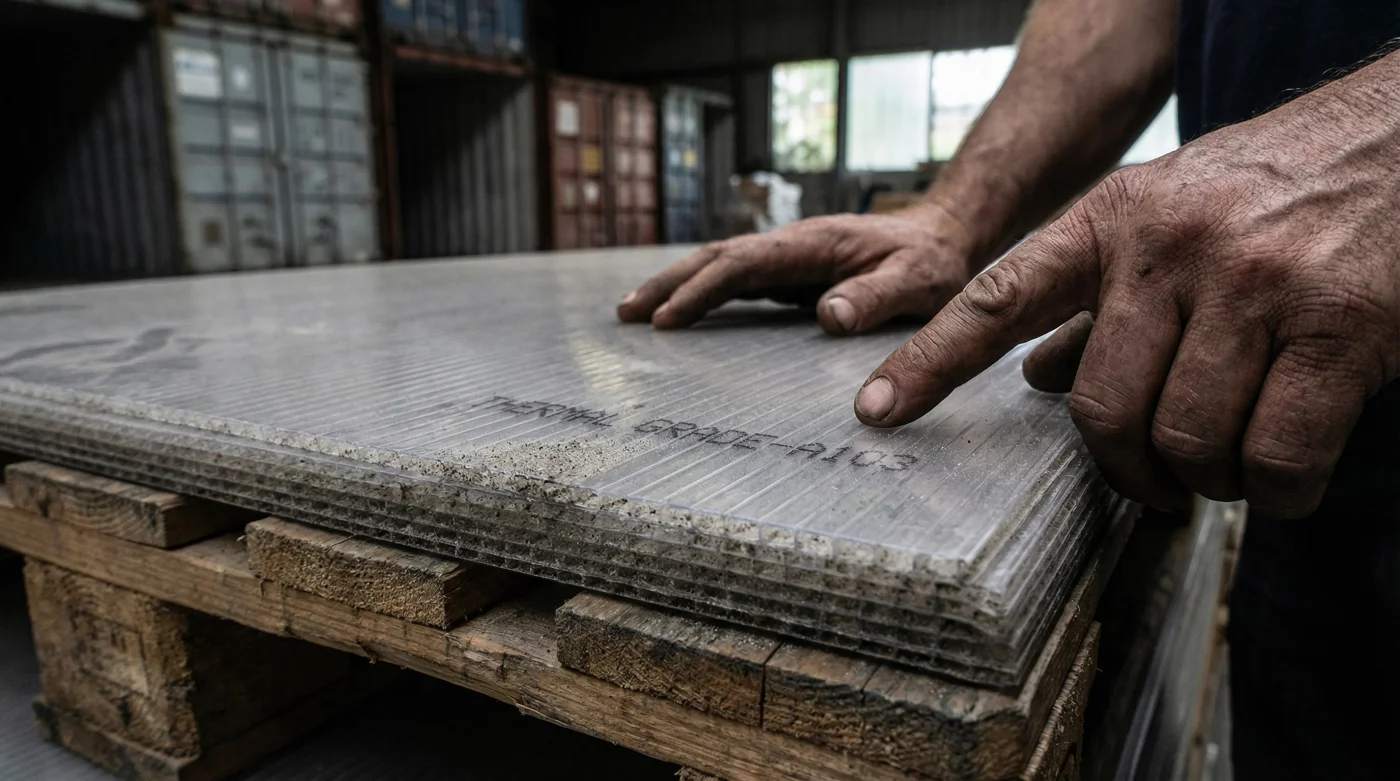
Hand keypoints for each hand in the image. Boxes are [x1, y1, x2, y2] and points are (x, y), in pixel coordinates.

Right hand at [617, 204, 977, 333]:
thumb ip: (875, 298)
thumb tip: (826, 316)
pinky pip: (736, 281)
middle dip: (668, 283)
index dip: (702, 289)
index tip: (667, 318)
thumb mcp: (917, 283)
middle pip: (716, 257)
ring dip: (675, 285)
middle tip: (626, 313)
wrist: (944, 238)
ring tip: (633, 312)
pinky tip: (680, 312)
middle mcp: (791, 245)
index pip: (743, 263)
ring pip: (719, 265)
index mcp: (812, 244)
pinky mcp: (791, 273)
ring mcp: (788, 258)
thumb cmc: (932, 264)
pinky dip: (701, 293)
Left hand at [852, 66, 1399, 517]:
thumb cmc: (1265, 195)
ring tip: (1227, 467)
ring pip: (1187, 441)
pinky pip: (1278, 456)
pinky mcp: (1341, 327)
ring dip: (1203, 482)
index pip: (997, 297)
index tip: (876, 411)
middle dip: (1125, 471)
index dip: (932, 361)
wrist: (1398, 140)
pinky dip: (1277, 493)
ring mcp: (1256, 285)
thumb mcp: (1162, 220)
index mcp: (1112, 218)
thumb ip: (1096, 297)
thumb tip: (1035, 375)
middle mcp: (1173, 247)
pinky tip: (1284, 479)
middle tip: (1154, 483)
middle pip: (1100, 410)